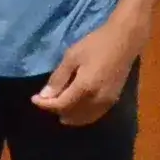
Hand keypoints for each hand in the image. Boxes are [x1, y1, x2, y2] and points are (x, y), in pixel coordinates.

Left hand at [31, 12, 142, 126]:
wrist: (125, 40)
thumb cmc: (96, 44)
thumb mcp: (72, 56)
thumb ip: (58, 78)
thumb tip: (45, 96)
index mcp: (85, 88)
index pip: (60, 105)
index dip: (45, 104)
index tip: (34, 98)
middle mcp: (96, 100)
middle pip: (70, 115)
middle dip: (55, 109)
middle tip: (46, 99)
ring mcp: (106, 102)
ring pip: (82, 119)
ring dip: (68, 115)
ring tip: (58, 105)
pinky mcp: (113, 101)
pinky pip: (94, 116)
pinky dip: (82, 116)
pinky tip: (76, 109)